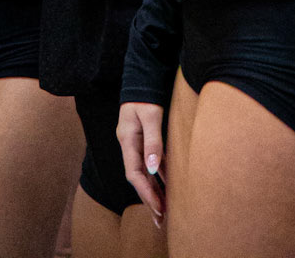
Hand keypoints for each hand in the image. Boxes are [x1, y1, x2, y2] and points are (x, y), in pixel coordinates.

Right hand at [117, 102, 165, 226]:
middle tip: (160, 219)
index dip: (145, 192)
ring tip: (164, 210)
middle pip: (138, 177)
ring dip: (154, 190)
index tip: (158, 207)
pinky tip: (167, 187)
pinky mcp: (144, 138)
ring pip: (144, 172)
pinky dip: (158, 176)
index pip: (134, 173)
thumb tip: (153, 168)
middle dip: (148, 198)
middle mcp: (129, 143)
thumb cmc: (147, 93)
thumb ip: (152, 140)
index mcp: (127, 139)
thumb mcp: (151, 115)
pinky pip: (151, 162)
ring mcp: (136, 142)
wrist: (144, 73)